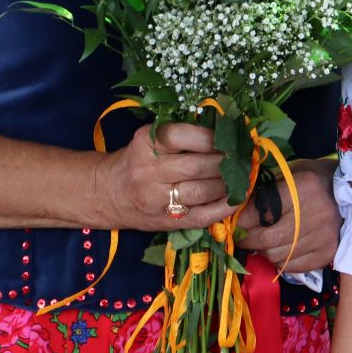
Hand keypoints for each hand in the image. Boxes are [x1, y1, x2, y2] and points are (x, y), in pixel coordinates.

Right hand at [94, 122, 233, 232]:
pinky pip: (201, 216)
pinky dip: (224, 207)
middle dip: (225, 161)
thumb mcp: (148, 140)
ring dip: (228, 183)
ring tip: (241, 175)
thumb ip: (179, 135)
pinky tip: (237, 198)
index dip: (210, 136)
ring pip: (202, 191)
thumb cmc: (137, 161)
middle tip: (242, 157)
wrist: (109, 194)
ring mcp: (157, 200)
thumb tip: (224, 131)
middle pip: (196, 166)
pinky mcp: (167, 221)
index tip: (228, 136)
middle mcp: (149, 171)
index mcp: (144, 144)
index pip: (181, 135)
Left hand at [237, 158, 340, 273]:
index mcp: (302, 188)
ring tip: (264, 241)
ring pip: (276, 256)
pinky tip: (282, 248)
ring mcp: (323, 237)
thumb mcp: (289, 173)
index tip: (232, 222)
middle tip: (241, 237)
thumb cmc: (312, 180)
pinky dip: (281, 261)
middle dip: (247, 239)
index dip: (240, 220)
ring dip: (264, 251)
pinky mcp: (327, 254)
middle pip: (266, 239)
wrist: (350, 192)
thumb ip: (264, 190)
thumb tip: (235, 211)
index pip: (260, 211)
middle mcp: (315, 214)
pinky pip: (291, 267)